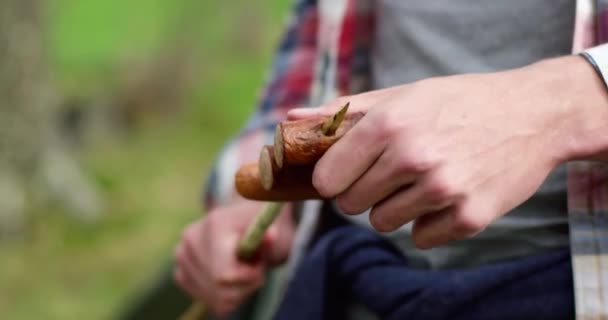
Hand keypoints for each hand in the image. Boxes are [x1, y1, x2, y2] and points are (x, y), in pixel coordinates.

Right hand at [174, 201, 293, 315]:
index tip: (260, 265)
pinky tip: (231, 277)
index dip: (248, 278)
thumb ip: (272, 237)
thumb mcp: (274, 230)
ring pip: (215, 298)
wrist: (243, 220)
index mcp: (215, 225)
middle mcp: (191, 239)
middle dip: (246, 284)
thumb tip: (271, 236)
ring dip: (237, 290)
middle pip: (220, 289)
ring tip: (243, 268)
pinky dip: (224, 295)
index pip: (224, 275)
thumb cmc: (261, 226)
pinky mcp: (180, 271)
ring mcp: (182, 255)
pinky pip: (208, 300)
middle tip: (255, 265)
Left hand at [289, 55, 607, 248]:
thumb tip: (291, 119)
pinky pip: (421, 239)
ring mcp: (443, 190)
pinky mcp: (469, 217)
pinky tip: (448, 196)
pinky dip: (429, 222)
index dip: (333, 179)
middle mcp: (413, 158)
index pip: (327, 180)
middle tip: (391, 172)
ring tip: (422, 180)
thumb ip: (343, 111)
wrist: (532, 114)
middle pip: (352, 205)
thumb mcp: (402, 95)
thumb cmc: (458, 101)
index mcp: (388, 125)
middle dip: (363, 191)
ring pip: (383, 224)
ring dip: (395, 207)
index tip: (345, 174)